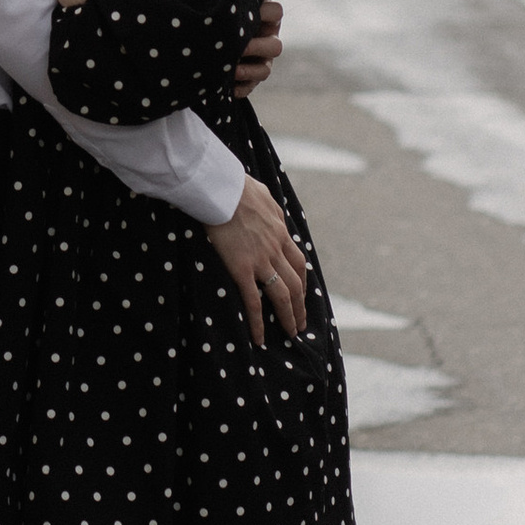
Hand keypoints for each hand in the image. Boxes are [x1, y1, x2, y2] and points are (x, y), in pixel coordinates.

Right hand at [205, 176, 306, 348]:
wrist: (222, 188)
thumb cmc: (238, 186)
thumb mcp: (264, 195)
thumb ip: (271, 209)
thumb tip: (272, 211)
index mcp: (281, 233)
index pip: (299, 264)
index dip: (303, 282)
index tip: (302, 295)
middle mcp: (275, 250)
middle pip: (296, 285)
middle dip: (300, 307)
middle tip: (301, 324)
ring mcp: (260, 261)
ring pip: (282, 296)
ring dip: (289, 317)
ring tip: (291, 333)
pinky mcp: (242, 269)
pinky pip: (254, 301)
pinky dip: (258, 322)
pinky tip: (260, 337)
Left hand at [234, 0, 282, 97]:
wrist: (214, 23)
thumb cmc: (226, 4)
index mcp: (268, 16)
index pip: (276, 12)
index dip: (264, 12)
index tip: (248, 12)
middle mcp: (269, 39)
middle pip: (275, 47)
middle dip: (256, 47)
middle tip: (236, 45)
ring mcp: (262, 60)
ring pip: (265, 70)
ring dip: (248, 71)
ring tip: (230, 69)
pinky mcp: (250, 78)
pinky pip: (249, 87)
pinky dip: (239, 88)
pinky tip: (225, 87)